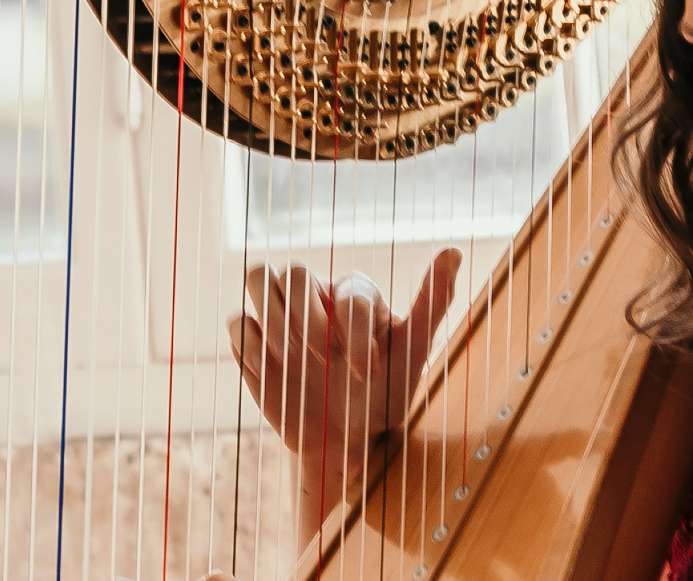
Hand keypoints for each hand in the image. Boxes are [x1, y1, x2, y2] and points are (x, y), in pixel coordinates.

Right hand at [226, 248, 463, 492]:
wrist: (344, 442)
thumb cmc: (383, 396)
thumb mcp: (412, 355)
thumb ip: (432, 303)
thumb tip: (454, 250)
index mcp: (355, 294)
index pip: (348, 290)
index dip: (354, 329)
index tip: (365, 370)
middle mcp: (316, 297)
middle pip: (292, 271)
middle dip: (306, 319)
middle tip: (322, 359)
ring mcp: (280, 317)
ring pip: (258, 278)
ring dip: (274, 320)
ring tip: (293, 361)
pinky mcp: (253, 343)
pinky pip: (238, 324)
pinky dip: (251, 344)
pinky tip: (273, 373)